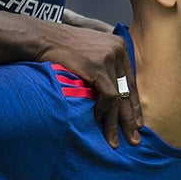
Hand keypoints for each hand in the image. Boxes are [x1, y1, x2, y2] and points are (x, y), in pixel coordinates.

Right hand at [39, 24, 139, 146]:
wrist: (43, 39)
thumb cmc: (62, 48)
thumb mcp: (90, 52)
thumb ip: (104, 66)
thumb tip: (113, 93)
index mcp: (120, 46)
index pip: (131, 81)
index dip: (133, 105)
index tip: (136, 122)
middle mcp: (118, 50)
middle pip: (128, 90)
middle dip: (130, 118)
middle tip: (134, 138)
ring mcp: (109, 58)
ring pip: (119, 97)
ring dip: (115, 121)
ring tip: (114, 140)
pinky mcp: (98, 66)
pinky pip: (109, 95)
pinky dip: (103, 110)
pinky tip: (96, 118)